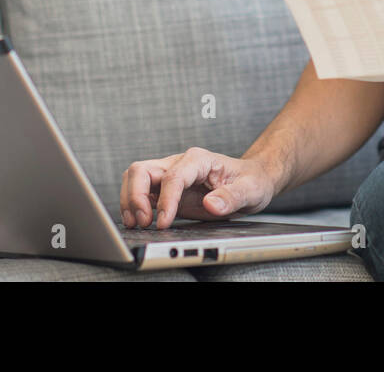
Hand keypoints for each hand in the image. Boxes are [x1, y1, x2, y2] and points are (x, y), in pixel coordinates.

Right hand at [119, 147, 276, 228]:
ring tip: (136, 223)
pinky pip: (142, 192)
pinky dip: (134, 206)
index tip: (164, 222)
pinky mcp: (167, 189)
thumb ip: (232, 196)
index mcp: (198, 160)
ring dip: (130, 200)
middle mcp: (180, 164)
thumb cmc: (251, 180)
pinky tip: (139, 222)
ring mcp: (170, 175)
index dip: (165, 200)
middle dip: (135, 196)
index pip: (172, 176)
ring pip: (136, 178)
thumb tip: (211, 204)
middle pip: (142, 170)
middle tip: (142, 222)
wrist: (253, 179)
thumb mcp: (251, 190)